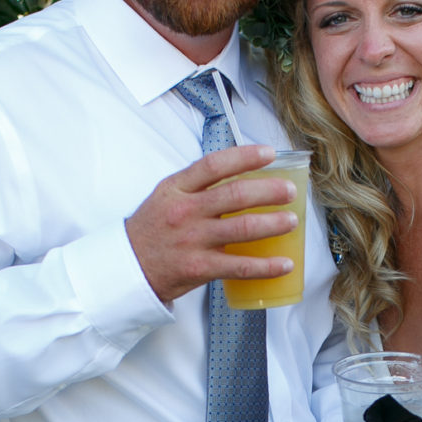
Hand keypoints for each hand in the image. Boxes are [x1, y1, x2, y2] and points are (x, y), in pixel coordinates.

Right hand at [126, 143, 299, 303]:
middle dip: (269, 191)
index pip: (214, 164)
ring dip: (274, 224)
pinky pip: (240, 266)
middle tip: (290, 192)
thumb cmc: (153, 229)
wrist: (128, 267)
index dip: (244, 156)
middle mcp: (186, 211)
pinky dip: (267, 266)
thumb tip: (241, 173)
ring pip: (243, 228)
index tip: (269, 153)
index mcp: (177, 188)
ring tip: (292, 221)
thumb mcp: (166, 195)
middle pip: (235, 195)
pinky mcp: (200, 268)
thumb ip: (197, 184)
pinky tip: (285, 264)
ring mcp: (193, 240)